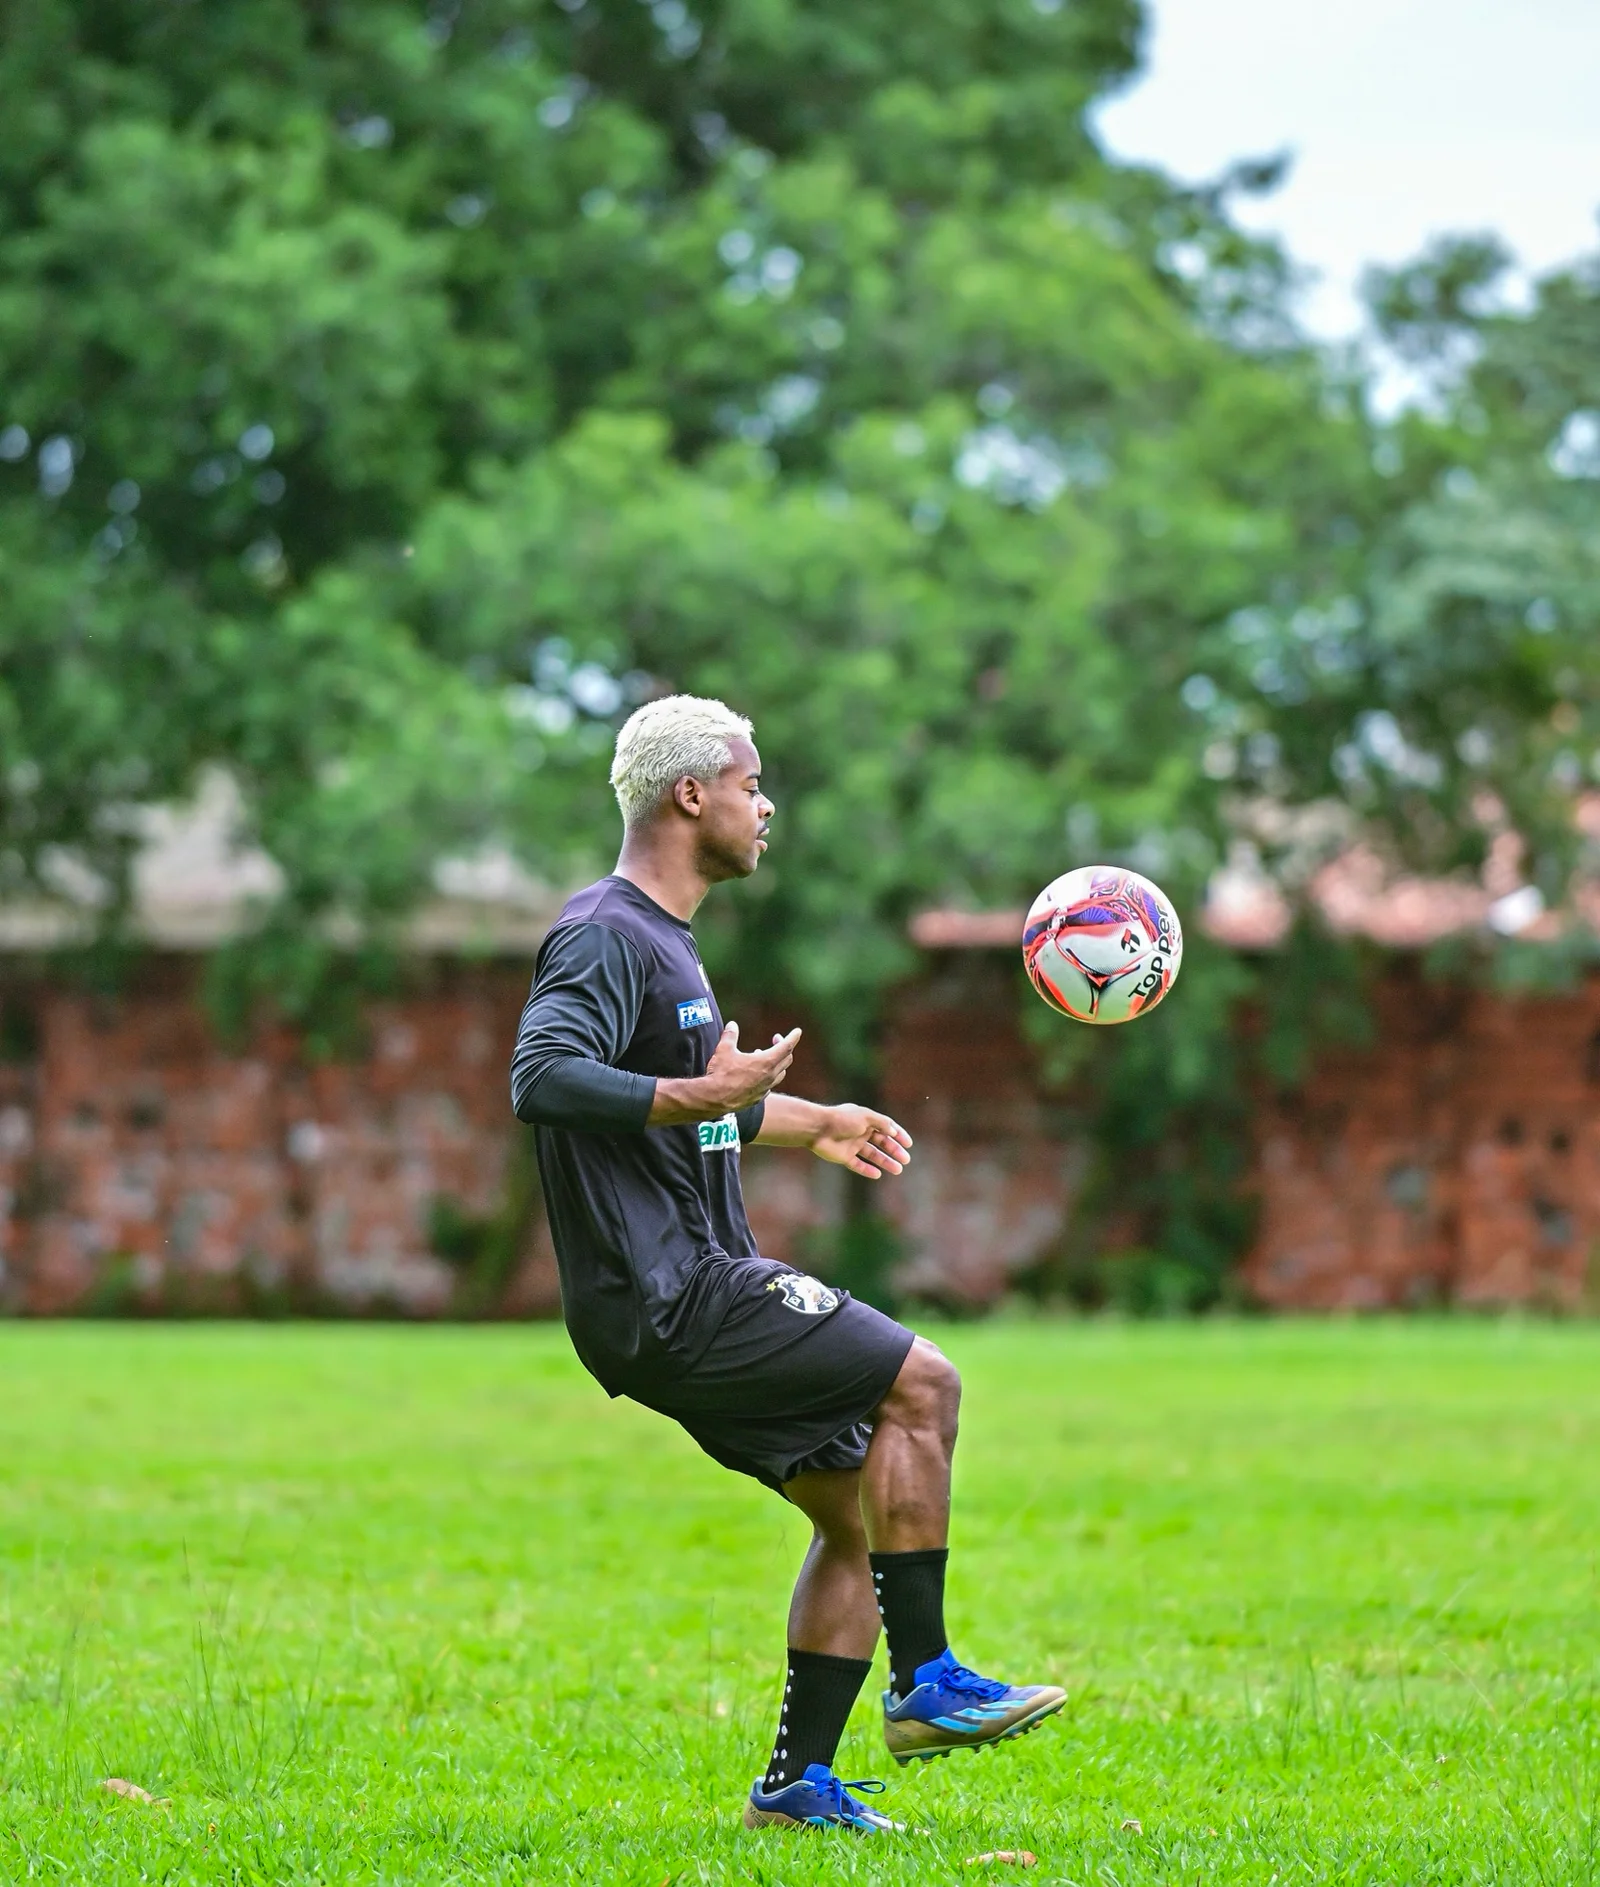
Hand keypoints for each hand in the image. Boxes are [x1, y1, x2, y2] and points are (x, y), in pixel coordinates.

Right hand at [649, 1020, 802, 1125]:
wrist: (714, 1099)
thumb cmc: (721, 1073)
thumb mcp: (724, 1049)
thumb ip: (730, 1035)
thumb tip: (732, 1025)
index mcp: (766, 1062)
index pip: (786, 1047)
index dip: (793, 1037)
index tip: (798, 1031)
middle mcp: (770, 1076)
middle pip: (786, 1059)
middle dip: (784, 1047)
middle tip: (776, 1039)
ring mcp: (765, 1088)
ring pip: (780, 1073)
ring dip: (777, 1062)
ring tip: (764, 1055)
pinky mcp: (759, 1097)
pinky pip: (770, 1085)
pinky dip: (769, 1076)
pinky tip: (758, 1074)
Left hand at [810, 1104, 912, 1179]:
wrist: (817, 1129)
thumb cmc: (841, 1120)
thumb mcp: (865, 1117)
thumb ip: (881, 1123)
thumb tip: (894, 1131)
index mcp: (866, 1120)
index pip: (886, 1127)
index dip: (898, 1135)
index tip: (909, 1144)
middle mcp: (860, 1132)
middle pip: (881, 1143)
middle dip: (894, 1151)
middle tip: (906, 1160)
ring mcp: (852, 1145)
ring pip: (872, 1155)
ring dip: (885, 1162)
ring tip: (898, 1170)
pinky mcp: (843, 1157)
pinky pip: (858, 1165)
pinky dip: (867, 1170)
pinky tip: (878, 1174)